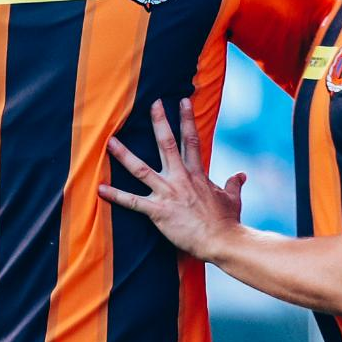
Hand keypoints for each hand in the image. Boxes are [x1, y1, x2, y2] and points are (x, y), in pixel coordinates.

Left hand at [97, 98, 244, 261]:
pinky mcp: (158, 211)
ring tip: (110, 141)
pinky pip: (132, 202)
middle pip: (166, 144)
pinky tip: (100, 189)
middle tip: (151, 103)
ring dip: (124, 155)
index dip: (186, 119)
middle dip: (158, 122)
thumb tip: (241, 176)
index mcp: (197, 174)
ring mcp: (168, 193)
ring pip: (141, 169)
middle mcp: (181, 179)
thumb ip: (234, 184)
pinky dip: (115, 196)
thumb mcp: (233, 199)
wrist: (222, 240)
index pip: (191, 140)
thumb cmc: (227, 222)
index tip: (182, 101)